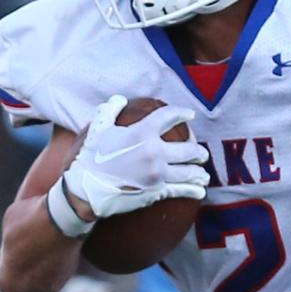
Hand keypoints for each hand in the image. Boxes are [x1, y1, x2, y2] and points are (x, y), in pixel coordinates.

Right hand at [63, 94, 207, 219]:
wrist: (87, 189)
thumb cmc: (92, 157)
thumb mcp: (99, 128)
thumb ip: (111, 110)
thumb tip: (120, 100)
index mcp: (142, 133)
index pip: (169, 117)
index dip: (182, 113)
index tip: (190, 115)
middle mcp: (154, 152)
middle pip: (189, 149)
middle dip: (198, 151)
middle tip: (201, 153)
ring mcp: (158, 173)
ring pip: (190, 172)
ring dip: (199, 172)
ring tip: (203, 173)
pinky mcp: (158, 191)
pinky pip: (182, 190)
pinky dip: (194, 190)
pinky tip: (200, 190)